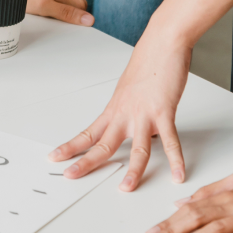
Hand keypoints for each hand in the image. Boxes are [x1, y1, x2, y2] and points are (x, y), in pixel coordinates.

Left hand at [49, 36, 188, 187]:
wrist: (162, 44)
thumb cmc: (148, 64)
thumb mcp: (129, 90)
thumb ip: (129, 111)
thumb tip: (133, 126)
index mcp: (114, 110)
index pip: (88, 133)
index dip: (70, 147)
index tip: (55, 157)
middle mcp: (125, 114)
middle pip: (103, 144)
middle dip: (86, 163)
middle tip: (71, 176)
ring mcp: (144, 114)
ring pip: (137, 149)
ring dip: (133, 171)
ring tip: (127, 188)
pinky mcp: (164, 112)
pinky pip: (170, 140)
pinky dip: (175, 159)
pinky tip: (178, 174)